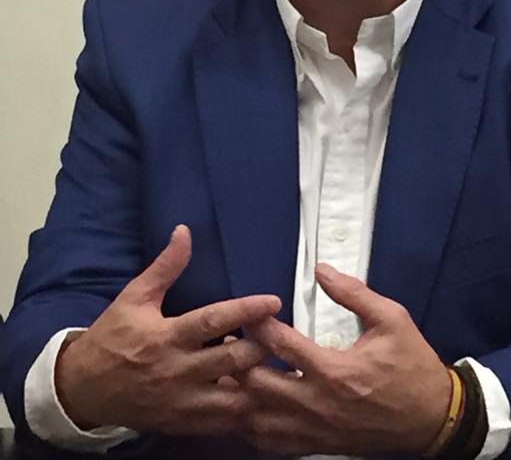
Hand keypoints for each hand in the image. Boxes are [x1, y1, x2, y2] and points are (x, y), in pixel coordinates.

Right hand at [55, 225, 280, 435]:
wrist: (83, 389)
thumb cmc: (111, 338)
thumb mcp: (134, 297)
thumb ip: (165, 266)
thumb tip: (184, 231)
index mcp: (167, 336)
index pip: (213, 321)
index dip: (246, 310)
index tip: (273, 300)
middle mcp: (177, 371)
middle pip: (232, 361)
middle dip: (262, 348)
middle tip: (280, 333)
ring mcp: (181, 402)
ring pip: (233, 398)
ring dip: (256, 383)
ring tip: (273, 365)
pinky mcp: (182, 425)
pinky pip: (221, 423)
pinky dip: (243, 410)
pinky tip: (256, 394)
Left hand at [239, 263, 451, 455]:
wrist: (432, 418)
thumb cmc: (413, 367)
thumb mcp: (391, 319)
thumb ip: (353, 293)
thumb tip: (323, 270)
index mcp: (335, 371)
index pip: (281, 345)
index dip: (259, 325)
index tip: (249, 313)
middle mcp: (319, 404)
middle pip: (259, 387)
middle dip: (240, 363)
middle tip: (232, 343)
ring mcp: (316, 430)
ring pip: (259, 422)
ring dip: (241, 398)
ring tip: (231, 376)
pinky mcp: (318, 446)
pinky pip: (273, 444)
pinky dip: (254, 427)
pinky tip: (248, 410)